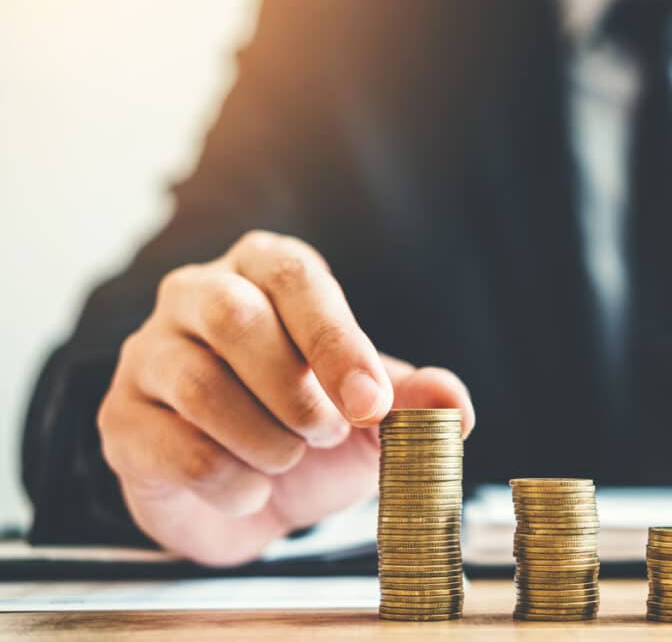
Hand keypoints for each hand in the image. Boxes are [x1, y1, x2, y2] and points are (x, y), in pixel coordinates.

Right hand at [97, 230, 474, 565]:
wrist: (256, 495)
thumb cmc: (317, 431)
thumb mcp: (376, 416)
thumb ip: (418, 403)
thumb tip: (452, 404)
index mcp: (266, 273)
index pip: (295, 279)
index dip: (337, 342)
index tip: (372, 404)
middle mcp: (198, 297)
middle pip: (235, 317)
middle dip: (294, 389)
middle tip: (329, 434)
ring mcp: (149, 356)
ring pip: (197, 383)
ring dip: (264, 438)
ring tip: (290, 459)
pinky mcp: (121, 420)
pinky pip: (169, 446)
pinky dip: (228, 481)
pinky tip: (251, 489)